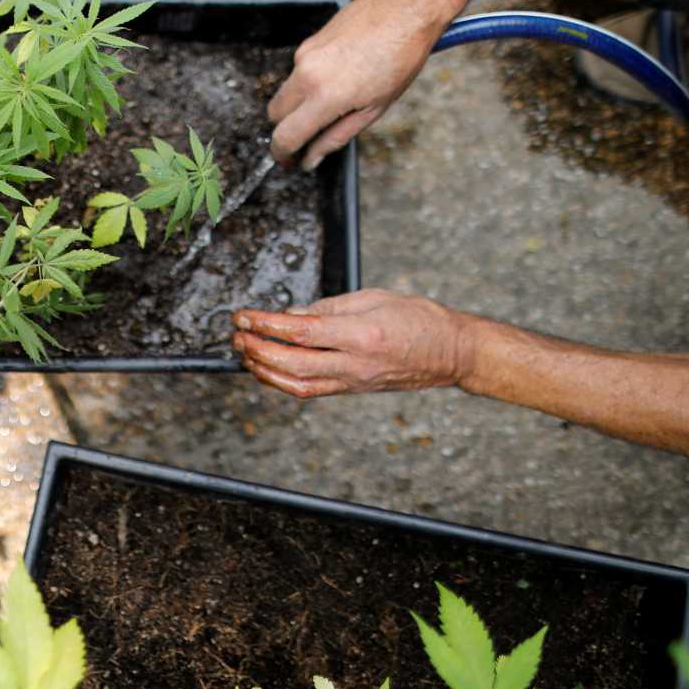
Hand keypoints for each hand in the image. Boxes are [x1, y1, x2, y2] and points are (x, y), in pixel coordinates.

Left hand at [231, 290, 476, 397]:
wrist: (451, 353)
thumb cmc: (420, 319)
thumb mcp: (374, 298)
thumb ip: (330, 307)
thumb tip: (293, 314)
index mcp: (361, 335)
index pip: (301, 331)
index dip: (266, 324)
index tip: (245, 315)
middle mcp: (355, 364)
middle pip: (292, 363)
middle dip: (257, 350)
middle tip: (237, 335)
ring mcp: (353, 381)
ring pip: (297, 385)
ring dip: (264, 370)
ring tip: (245, 353)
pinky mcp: (352, 390)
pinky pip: (310, 390)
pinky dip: (282, 381)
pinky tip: (268, 368)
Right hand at [268, 0, 442, 170]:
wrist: (406, 10)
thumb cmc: (400, 57)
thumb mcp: (374, 109)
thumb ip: (336, 136)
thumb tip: (313, 158)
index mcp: (326, 96)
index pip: (285, 135)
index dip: (283, 154)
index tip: (288, 160)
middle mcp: (307, 73)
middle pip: (275, 113)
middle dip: (286, 128)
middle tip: (308, 135)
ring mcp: (305, 54)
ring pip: (286, 91)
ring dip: (299, 104)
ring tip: (335, 100)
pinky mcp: (309, 42)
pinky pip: (298, 71)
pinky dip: (310, 82)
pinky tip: (339, 77)